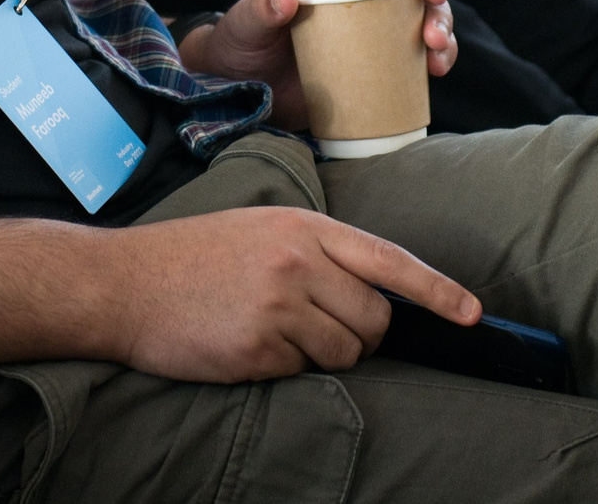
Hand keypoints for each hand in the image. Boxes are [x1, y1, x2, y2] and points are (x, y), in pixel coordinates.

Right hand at [102, 206, 479, 379]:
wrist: (125, 284)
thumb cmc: (192, 257)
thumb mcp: (259, 228)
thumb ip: (315, 251)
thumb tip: (367, 292)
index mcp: (302, 225)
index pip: (388, 259)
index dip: (436, 290)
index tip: (472, 313)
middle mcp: (297, 261)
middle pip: (374, 318)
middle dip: (362, 334)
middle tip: (319, 329)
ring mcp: (279, 305)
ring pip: (345, 352)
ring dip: (321, 354)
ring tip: (274, 333)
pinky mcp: (259, 348)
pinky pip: (301, 372)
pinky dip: (282, 367)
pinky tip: (246, 344)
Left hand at [182, 0, 457, 129]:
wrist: (245, 85)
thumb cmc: (244, 42)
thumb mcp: (245, 24)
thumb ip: (260, 8)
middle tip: (436, 2)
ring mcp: (375, 10)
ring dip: (442, 17)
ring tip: (435, 45)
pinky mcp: (385, 45)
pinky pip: (423, 39)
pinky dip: (440, 49)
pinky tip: (437, 67)